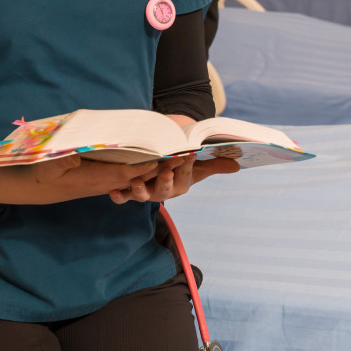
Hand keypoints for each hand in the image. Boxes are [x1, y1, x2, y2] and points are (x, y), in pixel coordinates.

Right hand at [0, 155, 161, 203]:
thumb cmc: (37, 173)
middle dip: (156, 168)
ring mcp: (99, 183)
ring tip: (172, 154)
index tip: (165, 156)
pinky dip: (136, 166)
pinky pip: (121, 174)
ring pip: (131, 176)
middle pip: (134, 176)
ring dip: (150, 167)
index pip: (126, 173)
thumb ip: (68, 158)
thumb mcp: (49, 165)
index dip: (146, 165)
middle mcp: (101, 184)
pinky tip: (147, 156)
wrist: (27, 187)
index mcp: (92, 180)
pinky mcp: (97, 180)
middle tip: (179, 154)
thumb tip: (86, 150)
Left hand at [108, 154, 240, 204]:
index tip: (189, 153)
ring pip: (143, 195)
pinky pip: (123, 197)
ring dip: (139, 190)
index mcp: (182, 183)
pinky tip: (112, 193)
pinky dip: (118, 196)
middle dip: (166, 180)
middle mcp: (164, 190)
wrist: (160, 162)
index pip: (186, 174)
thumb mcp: (197, 163)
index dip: (187, 165)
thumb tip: (238, 165)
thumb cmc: (180, 162)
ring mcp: (147, 191)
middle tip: (166, 171)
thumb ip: (215, 164)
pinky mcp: (130, 191)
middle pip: (166, 189)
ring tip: (135, 183)